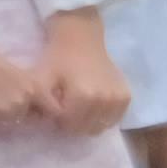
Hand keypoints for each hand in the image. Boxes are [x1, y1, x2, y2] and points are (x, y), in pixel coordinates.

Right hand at [0, 41, 41, 123]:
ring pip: (6, 123)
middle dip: (12, 117)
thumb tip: (28, 111)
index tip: (29, 114)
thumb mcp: (14, 76)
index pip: (54, 110)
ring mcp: (16, 105)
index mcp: (36, 85)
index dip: (42, 115)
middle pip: (28, 121)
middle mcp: (30, 96)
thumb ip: (24, 92)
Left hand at [31, 13, 130, 136]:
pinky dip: (103, 117)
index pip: (69, 126)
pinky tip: (94, 106)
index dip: (58, 121)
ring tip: (79, 107)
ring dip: (88, 121)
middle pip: (86, 129)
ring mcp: (118, 100)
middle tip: (66, 109)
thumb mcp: (40, 78)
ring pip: (101, 127)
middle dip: (73, 123)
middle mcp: (104, 101)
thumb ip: (42, 103)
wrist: (81, 38)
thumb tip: (52, 121)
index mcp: (84, 97)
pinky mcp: (126, 97)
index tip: (54, 110)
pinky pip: (114, 120)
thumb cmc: (58, 57)